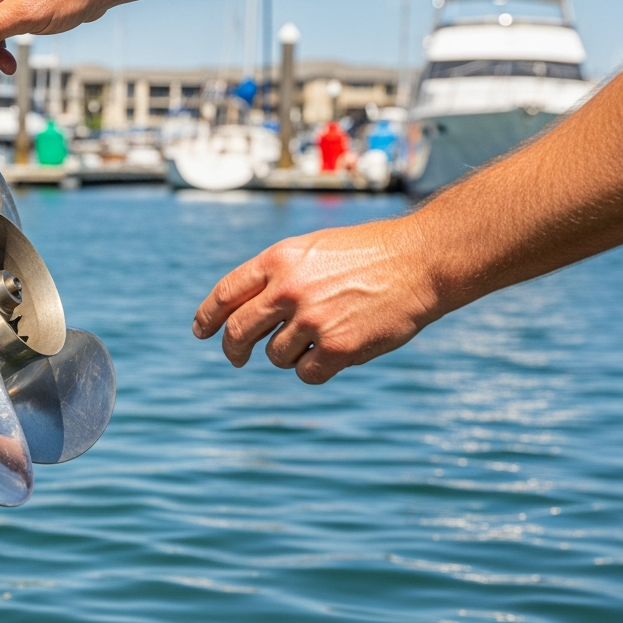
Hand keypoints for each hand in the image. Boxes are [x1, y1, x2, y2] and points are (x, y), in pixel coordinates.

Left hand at [191, 219, 441, 383]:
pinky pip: (306, 374)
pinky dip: (314, 370)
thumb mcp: (313, 249)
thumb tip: (244, 310)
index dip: (207, 317)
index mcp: (278, 259)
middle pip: (238, 331)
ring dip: (288, 354)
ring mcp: (312, 320)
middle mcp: (289, 289)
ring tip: (318, 337)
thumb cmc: (370, 252)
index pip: (225, 294)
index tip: (201, 331)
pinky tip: (332, 355)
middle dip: (232, 349)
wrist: (422, 260)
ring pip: (274, 356)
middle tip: (236, 357)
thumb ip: (278, 275)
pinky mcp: (338, 348)